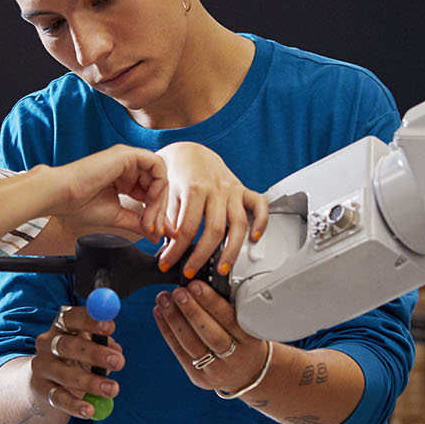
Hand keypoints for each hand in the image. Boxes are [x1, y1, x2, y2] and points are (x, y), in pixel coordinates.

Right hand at [28, 306, 122, 419]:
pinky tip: (90, 409)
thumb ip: (104, 346)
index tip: (110, 326)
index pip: (71, 317)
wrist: (42, 383)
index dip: (90, 320)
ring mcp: (42, 366)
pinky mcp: (40, 390)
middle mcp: (47, 343)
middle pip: (68, 345)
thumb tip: (117, 352)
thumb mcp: (90, 348)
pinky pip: (58, 398)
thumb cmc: (75, 359)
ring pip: (64, 373)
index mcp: (62, 326)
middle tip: (119, 362)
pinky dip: (75, 405)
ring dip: (91, 382)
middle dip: (95, 353)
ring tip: (113, 389)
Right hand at [46, 145, 167, 236]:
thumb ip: (139, 222)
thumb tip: (157, 233)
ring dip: (159, 201)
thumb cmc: (80, 205)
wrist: (62, 196)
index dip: (157, 213)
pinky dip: (159, 184)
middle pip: (158, 184)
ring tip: (149, 220)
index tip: (156, 233)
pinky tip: (149, 201)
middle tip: (155, 230)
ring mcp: (128, 158)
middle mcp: (128, 166)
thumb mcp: (117, 216)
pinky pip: (156, 165)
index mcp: (124, 178)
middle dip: (160, 210)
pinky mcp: (127, 154)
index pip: (151, 192)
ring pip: (160, 176)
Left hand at [151, 143, 268, 278]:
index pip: (186, 228)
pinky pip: (260, 205)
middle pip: (214, 230)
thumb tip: (167, 241)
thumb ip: (164, 216)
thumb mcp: (162, 192)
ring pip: (239, 224)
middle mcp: (217, 189)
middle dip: (201, 256)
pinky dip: (262, 222)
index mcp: (194, 187)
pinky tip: (255, 238)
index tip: (167, 263)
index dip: (176, 250)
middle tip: (190, 272)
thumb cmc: (174, 172)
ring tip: (222, 268)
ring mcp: (232, 189)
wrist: (189, 151)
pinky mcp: (243, 190)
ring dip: (232, 250)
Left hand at [152, 280, 265, 394]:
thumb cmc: (245, 342)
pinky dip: (167, 332)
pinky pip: (179, 353)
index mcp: (249, 341)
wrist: (248, 374)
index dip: (211, 302)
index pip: (229, 320)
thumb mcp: (248, 325)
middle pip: (210, 334)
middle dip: (191, 311)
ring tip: (164, 300)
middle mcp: (234, 358)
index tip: (196, 285)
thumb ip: (231, 307)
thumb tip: (204, 283)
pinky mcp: (199, 378)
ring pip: (191, 345)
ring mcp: (216, 371)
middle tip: (178, 292)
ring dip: (174, 320)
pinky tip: (160, 314)